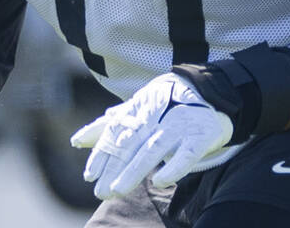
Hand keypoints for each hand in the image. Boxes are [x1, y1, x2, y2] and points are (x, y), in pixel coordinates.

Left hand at [70, 72, 232, 198]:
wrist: (212, 97)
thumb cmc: (168, 111)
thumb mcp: (139, 116)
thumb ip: (109, 128)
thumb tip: (77, 140)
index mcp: (141, 111)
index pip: (118, 133)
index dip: (103, 154)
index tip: (89, 175)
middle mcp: (158, 117)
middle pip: (132, 143)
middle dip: (114, 167)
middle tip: (100, 191)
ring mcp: (180, 124)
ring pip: (154, 148)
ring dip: (135, 169)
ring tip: (118, 189)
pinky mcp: (201, 134)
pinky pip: (187, 152)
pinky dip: (174, 166)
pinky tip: (160, 180)